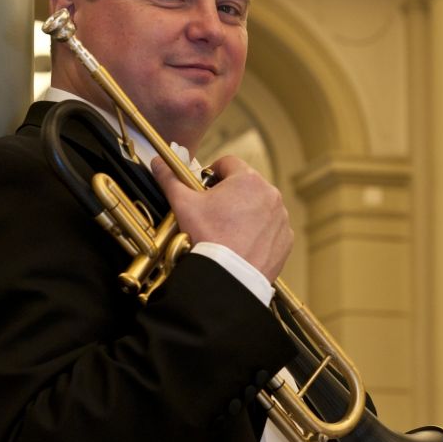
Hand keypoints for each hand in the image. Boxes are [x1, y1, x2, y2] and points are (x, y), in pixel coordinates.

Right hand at [151, 154, 293, 281]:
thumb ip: (170, 180)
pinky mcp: (285, 239)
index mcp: (247, 180)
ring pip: (260, 207)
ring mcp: (280, 218)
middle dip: (229, 194)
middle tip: (212, 213)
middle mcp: (270, 195)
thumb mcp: (183, 205)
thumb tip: (157, 164)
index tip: (203, 188)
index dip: (212, 174)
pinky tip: (241, 244)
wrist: (228, 278)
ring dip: (246, 213)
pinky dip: (258, 233)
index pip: (227, 163)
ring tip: (227, 231)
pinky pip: (271, 229)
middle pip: (245, 185)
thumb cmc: (207, 238)